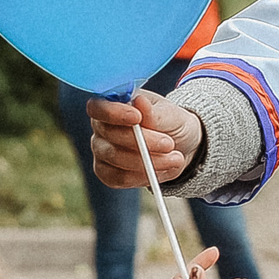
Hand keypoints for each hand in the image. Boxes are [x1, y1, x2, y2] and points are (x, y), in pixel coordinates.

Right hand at [87, 90, 202, 190]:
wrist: (180, 146)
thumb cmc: (171, 123)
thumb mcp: (170, 114)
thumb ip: (154, 112)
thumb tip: (139, 102)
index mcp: (112, 104)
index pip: (98, 107)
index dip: (113, 113)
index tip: (137, 118)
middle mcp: (101, 128)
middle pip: (108, 134)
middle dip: (142, 140)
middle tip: (169, 144)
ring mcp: (102, 151)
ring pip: (115, 157)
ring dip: (148, 161)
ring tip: (176, 158)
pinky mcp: (107, 173)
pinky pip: (119, 177)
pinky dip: (144, 176)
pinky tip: (163, 169)